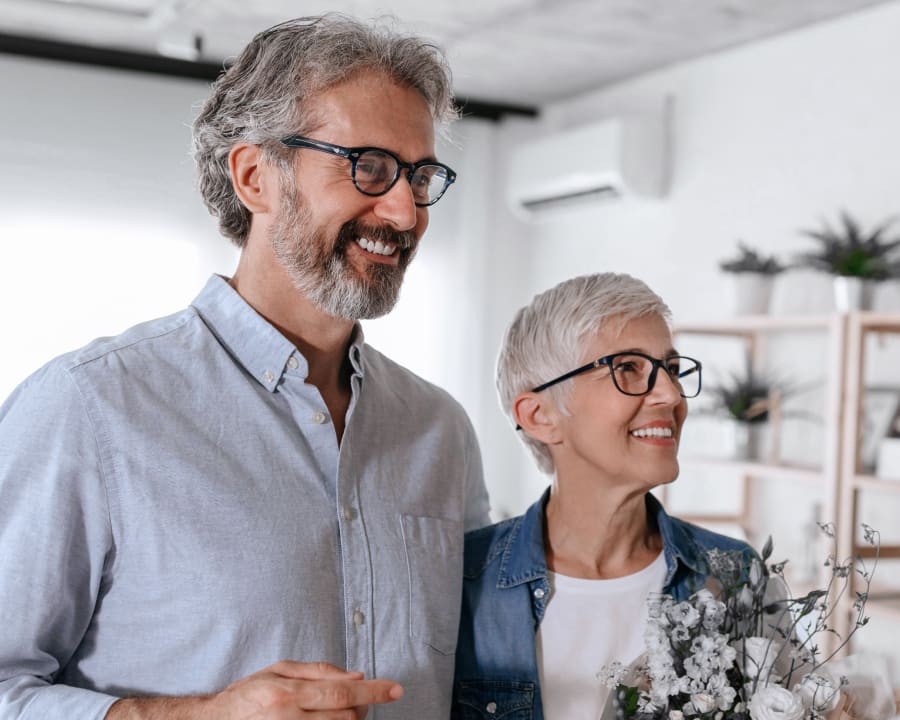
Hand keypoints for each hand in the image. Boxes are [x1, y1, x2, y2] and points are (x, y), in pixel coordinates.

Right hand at [106, 661, 403, 718]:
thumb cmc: (246, 695)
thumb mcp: (278, 671)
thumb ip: (319, 671)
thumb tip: (356, 677)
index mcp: (286, 694)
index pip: (341, 694)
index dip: (373, 692)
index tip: (396, 690)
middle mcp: (287, 719)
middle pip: (345, 718)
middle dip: (363, 709)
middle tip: (363, 702)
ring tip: (347, 713)